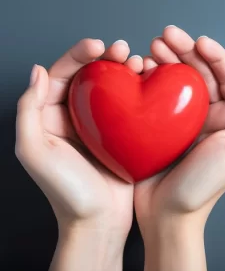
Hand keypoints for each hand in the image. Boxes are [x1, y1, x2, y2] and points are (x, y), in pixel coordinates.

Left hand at [15, 39, 142, 270]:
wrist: (97, 224)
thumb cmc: (66, 193)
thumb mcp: (35, 151)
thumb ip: (28, 111)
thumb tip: (39, 71)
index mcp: (49, 117)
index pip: (63, 74)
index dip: (79, 55)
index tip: (99, 46)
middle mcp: (75, 118)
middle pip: (90, 76)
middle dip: (106, 57)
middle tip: (122, 50)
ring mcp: (102, 127)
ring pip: (113, 87)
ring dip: (126, 70)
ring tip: (140, 63)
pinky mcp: (124, 136)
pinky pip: (132, 106)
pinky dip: (141, 91)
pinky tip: (151, 83)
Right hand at [134, 26, 224, 270]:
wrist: (168, 215)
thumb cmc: (207, 185)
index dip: (214, 54)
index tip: (198, 41)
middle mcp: (209, 114)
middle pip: (199, 72)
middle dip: (184, 49)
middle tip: (165, 34)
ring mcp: (182, 118)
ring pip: (176, 79)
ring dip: (165, 58)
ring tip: (150, 47)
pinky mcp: (157, 125)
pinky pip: (154, 94)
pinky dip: (148, 77)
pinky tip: (140, 66)